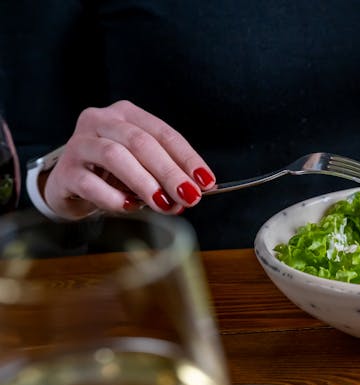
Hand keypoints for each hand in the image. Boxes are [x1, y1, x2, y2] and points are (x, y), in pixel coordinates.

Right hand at [42, 100, 215, 218]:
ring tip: (163, 204)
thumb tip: (191, 193)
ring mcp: (79, 143)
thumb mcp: (144, 169)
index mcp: (127, 114)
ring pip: (115, 155)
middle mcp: (101, 121)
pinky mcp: (65, 170)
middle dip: (169, 171)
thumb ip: (166, 176)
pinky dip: (113, 197)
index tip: (206, 181)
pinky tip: (129, 207)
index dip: (187, 157)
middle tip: (189, 196)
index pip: (163, 133)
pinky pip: (90, 183)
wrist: (71, 186)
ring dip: (144, 183)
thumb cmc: (114, 174)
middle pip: (141, 142)